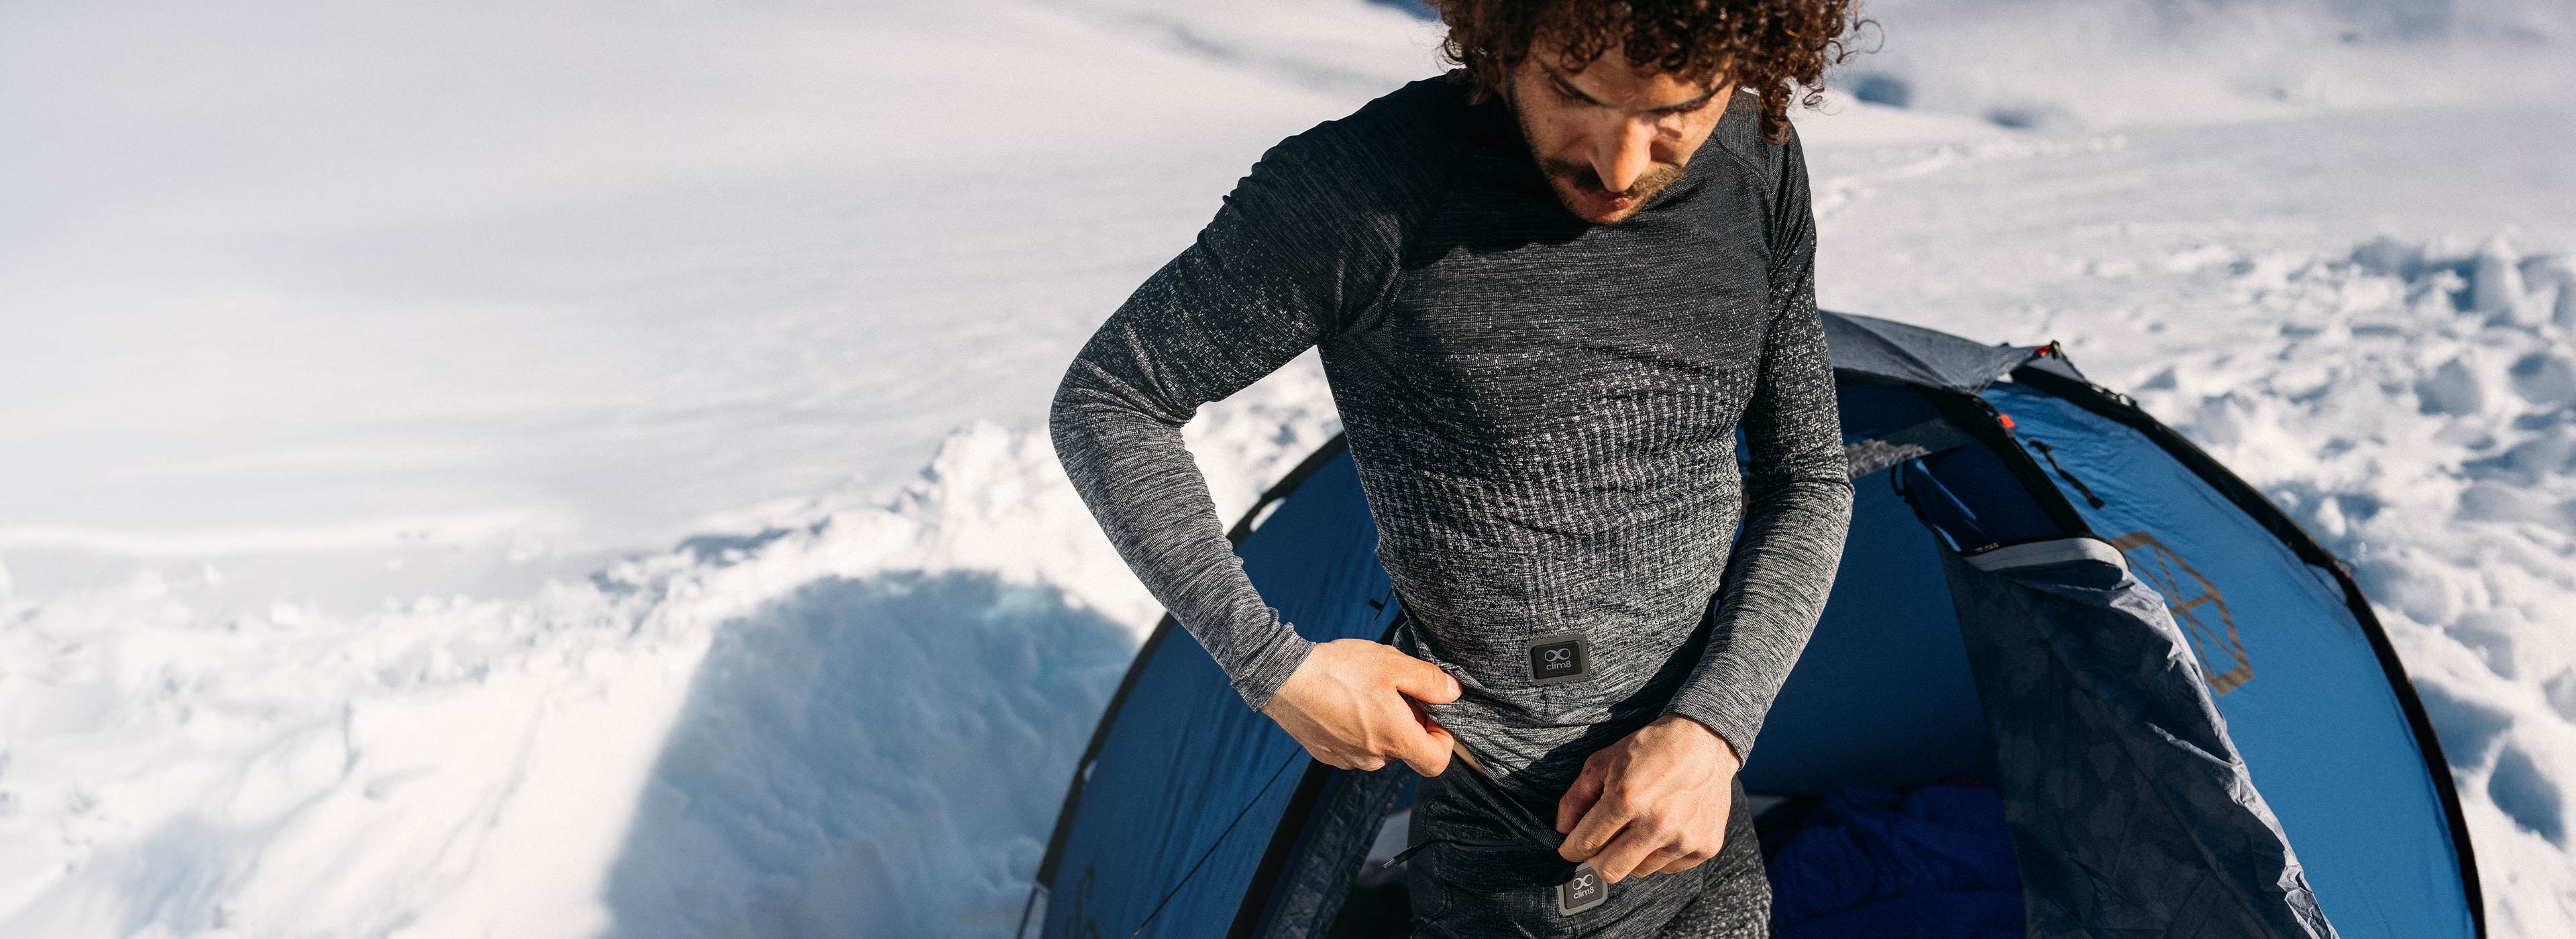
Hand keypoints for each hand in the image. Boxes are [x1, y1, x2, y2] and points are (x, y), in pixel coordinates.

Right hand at [1259, 638, 1461, 776]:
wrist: (1282, 678)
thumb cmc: (1337, 670)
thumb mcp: (1392, 664)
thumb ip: (1428, 681)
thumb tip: (1452, 693)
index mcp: (1395, 738)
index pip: (1436, 762)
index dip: (1444, 741)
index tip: (1434, 717)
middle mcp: (1373, 757)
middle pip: (1406, 750)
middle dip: (1408, 724)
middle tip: (1393, 691)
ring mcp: (1347, 759)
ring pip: (1380, 748)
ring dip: (1381, 726)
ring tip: (1364, 692)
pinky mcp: (1326, 755)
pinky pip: (1354, 747)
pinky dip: (1357, 729)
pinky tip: (1344, 702)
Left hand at [1554, 714, 1741, 883]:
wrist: (1705, 742)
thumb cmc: (1651, 748)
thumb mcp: (1604, 760)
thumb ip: (1577, 796)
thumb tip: (1562, 829)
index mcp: (1626, 799)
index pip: (1586, 843)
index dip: (1571, 850)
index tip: (1570, 849)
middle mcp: (1657, 823)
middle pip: (1610, 871)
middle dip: (1596, 859)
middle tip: (1599, 844)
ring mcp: (1684, 838)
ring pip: (1638, 871)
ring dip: (1629, 856)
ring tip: (1636, 829)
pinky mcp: (1705, 846)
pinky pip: (1668, 868)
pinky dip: (1658, 855)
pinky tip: (1662, 830)